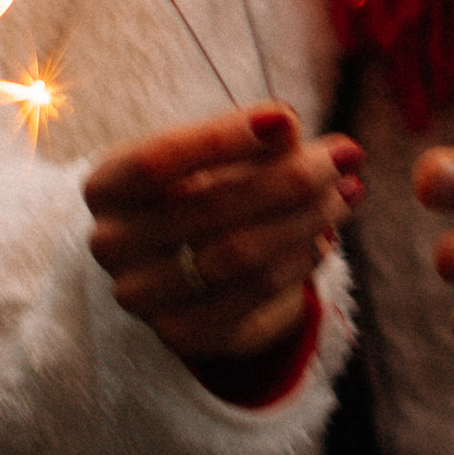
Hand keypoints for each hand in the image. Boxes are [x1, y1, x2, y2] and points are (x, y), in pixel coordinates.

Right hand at [85, 107, 358, 389]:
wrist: (189, 263)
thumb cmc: (206, 186)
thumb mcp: (222, 153)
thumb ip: (255, 135)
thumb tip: (287, 123)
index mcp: (106, 187)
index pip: (157, 159)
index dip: (222, 137)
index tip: (286, 118)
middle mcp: (111, 246)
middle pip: (209, 209)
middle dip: (290, 178)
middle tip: (346, 155)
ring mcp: (143, 298)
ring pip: (240, 257)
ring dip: (307, 220)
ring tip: (347, 191)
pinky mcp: (184, 336)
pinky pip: (255, 297)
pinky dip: (300, 262)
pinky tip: (325, 236)